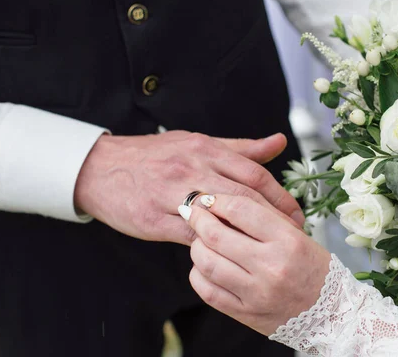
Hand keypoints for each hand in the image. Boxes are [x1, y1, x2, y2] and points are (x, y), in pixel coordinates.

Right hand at [74, 131, 303, 244]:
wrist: (101, 169)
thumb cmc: (156, 156)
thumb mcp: (197, 142)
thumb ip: (240, 148)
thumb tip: (279, 142)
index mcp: (205, 149)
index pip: (253, 173)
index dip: (279, 196)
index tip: (296, 214)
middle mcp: (191, 168)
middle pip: (243, 195)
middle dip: (273, 217)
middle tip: (293, 236)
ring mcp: (171, 194)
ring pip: (218, 217)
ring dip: (247, 234)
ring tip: (268, 249)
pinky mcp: (154, 219)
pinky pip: (190, 236)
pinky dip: (213, 245)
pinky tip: (230, 255)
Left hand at [182, 194, 330, 335]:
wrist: (330, 313)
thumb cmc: (313, 269)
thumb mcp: (298, 236)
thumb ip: (265, 218)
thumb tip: (226, 201)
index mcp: (288, 241)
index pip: (242, 210)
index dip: (219, 200)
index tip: (209, 197)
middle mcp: (271, 267)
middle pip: (217, 235)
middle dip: (198, 219)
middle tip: (192, 211)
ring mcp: (256, 293)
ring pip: (207, 263)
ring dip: (196, 246)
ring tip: (199, 238)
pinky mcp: (245, 313)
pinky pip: (208, 291)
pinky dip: (198, 274)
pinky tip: (202, 265)